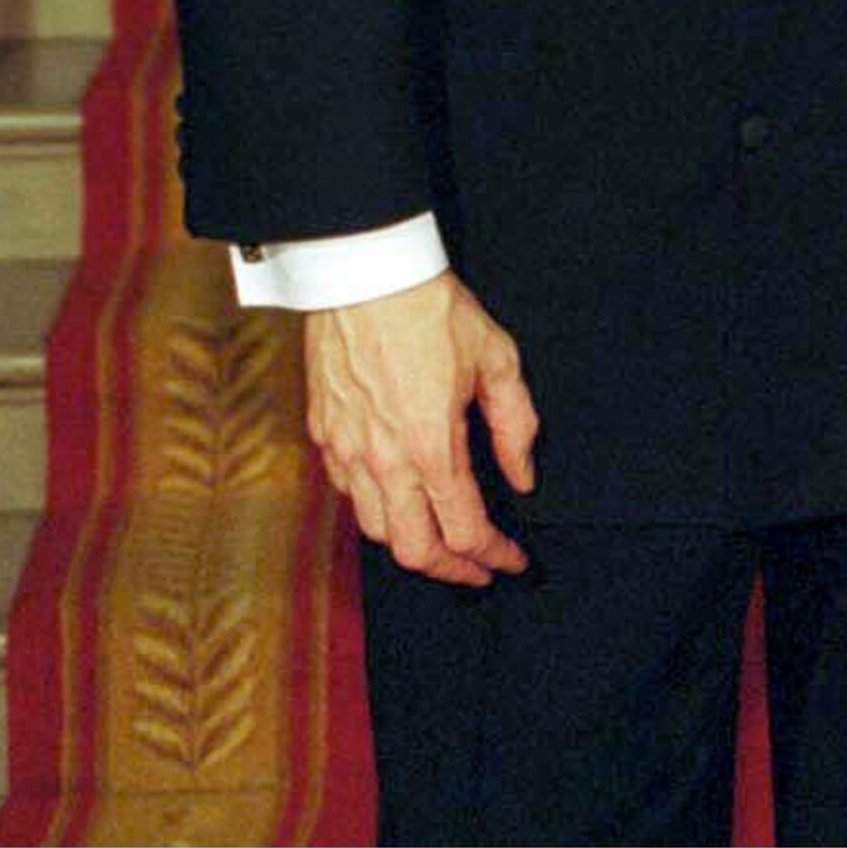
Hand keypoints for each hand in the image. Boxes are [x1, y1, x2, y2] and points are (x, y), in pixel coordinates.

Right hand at [302, 272, 537, 586]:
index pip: (464, 529)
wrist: (364, 276)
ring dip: (411, 545)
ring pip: (375, 530)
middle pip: (413, 550)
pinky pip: (348, 494)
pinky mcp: (324, 435)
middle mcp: (383, 460)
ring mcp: (346, 451)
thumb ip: (516, 427)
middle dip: (451, 571)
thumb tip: (522, 475)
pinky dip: (377, 511)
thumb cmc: (430, 311)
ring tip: (442, 542)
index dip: (493, 556)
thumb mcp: (498, 362)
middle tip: (479, 570)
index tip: (511, 560)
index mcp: (431, 447)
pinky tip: (401, 500)